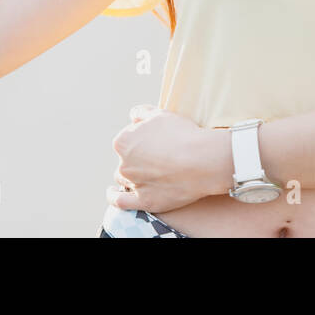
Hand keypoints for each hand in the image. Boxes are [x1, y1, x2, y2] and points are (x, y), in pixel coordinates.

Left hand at [105, 104, 228, 213]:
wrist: (202, 160)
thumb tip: (133, 116)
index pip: (126, 140)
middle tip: (158, 158)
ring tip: (148, 174)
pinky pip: (119, 202)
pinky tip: (112, 193)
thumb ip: (141, 113)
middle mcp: (124, 164)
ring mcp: (133, 184)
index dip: (141, 140)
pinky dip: (113, 197)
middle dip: (137, 159)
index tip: (155, 142)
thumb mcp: (160, 114)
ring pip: (124, 179)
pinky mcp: (144, 201)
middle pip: (125, 160)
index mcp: (123, 142)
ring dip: (131, 176)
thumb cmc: (183, 134)